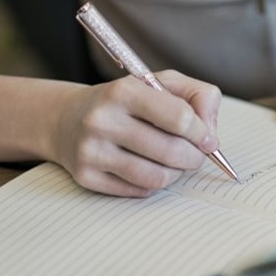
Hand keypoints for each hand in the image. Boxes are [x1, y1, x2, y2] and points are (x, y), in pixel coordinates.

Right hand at [50, 70, 221, 196]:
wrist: (65, 119)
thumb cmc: (126, 102)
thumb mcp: (161, 84)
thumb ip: (198, 97)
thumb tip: (210, 133)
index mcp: (123, 91)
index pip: (180, 118)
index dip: (202, 132)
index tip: (207, 138)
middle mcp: (102, 120)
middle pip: (172, 151)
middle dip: (195, 157)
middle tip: (196, 155)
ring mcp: (91, 151)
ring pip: (157, 177)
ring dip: (176, 173)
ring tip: (175, 163)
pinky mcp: (86, 177)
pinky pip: (139, 191)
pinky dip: (154, 184)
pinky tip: (149, 168)